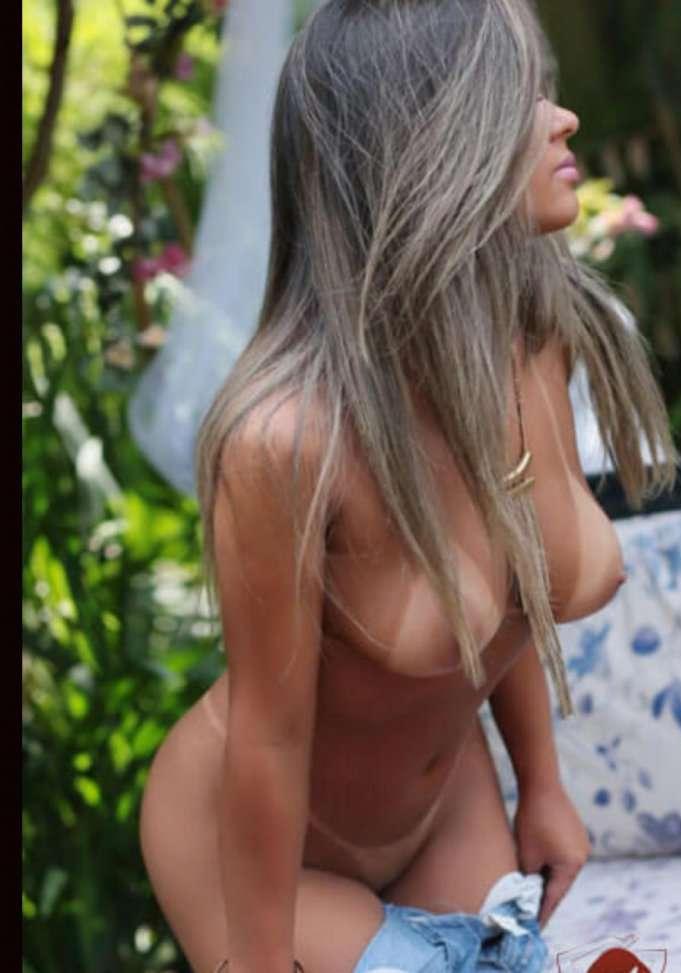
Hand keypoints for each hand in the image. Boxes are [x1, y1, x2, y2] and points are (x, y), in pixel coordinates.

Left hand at [512, 779, 590, 928]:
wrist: (540, 783)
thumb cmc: (532, 820)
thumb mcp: (527, 855)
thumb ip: (529, 878)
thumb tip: (528, 891)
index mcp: (572, 866)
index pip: (554, 897)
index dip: (542, 912)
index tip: (533, 926)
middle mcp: (582, 856)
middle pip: (561, 884)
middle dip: (545, 895)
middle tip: (530, 910)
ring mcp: (581, 842)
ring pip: (561, 868)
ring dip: (548, 876)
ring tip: (533, 886)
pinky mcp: (575, 831)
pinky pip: (563, 853)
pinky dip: (551, 861)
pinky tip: (539, 861)